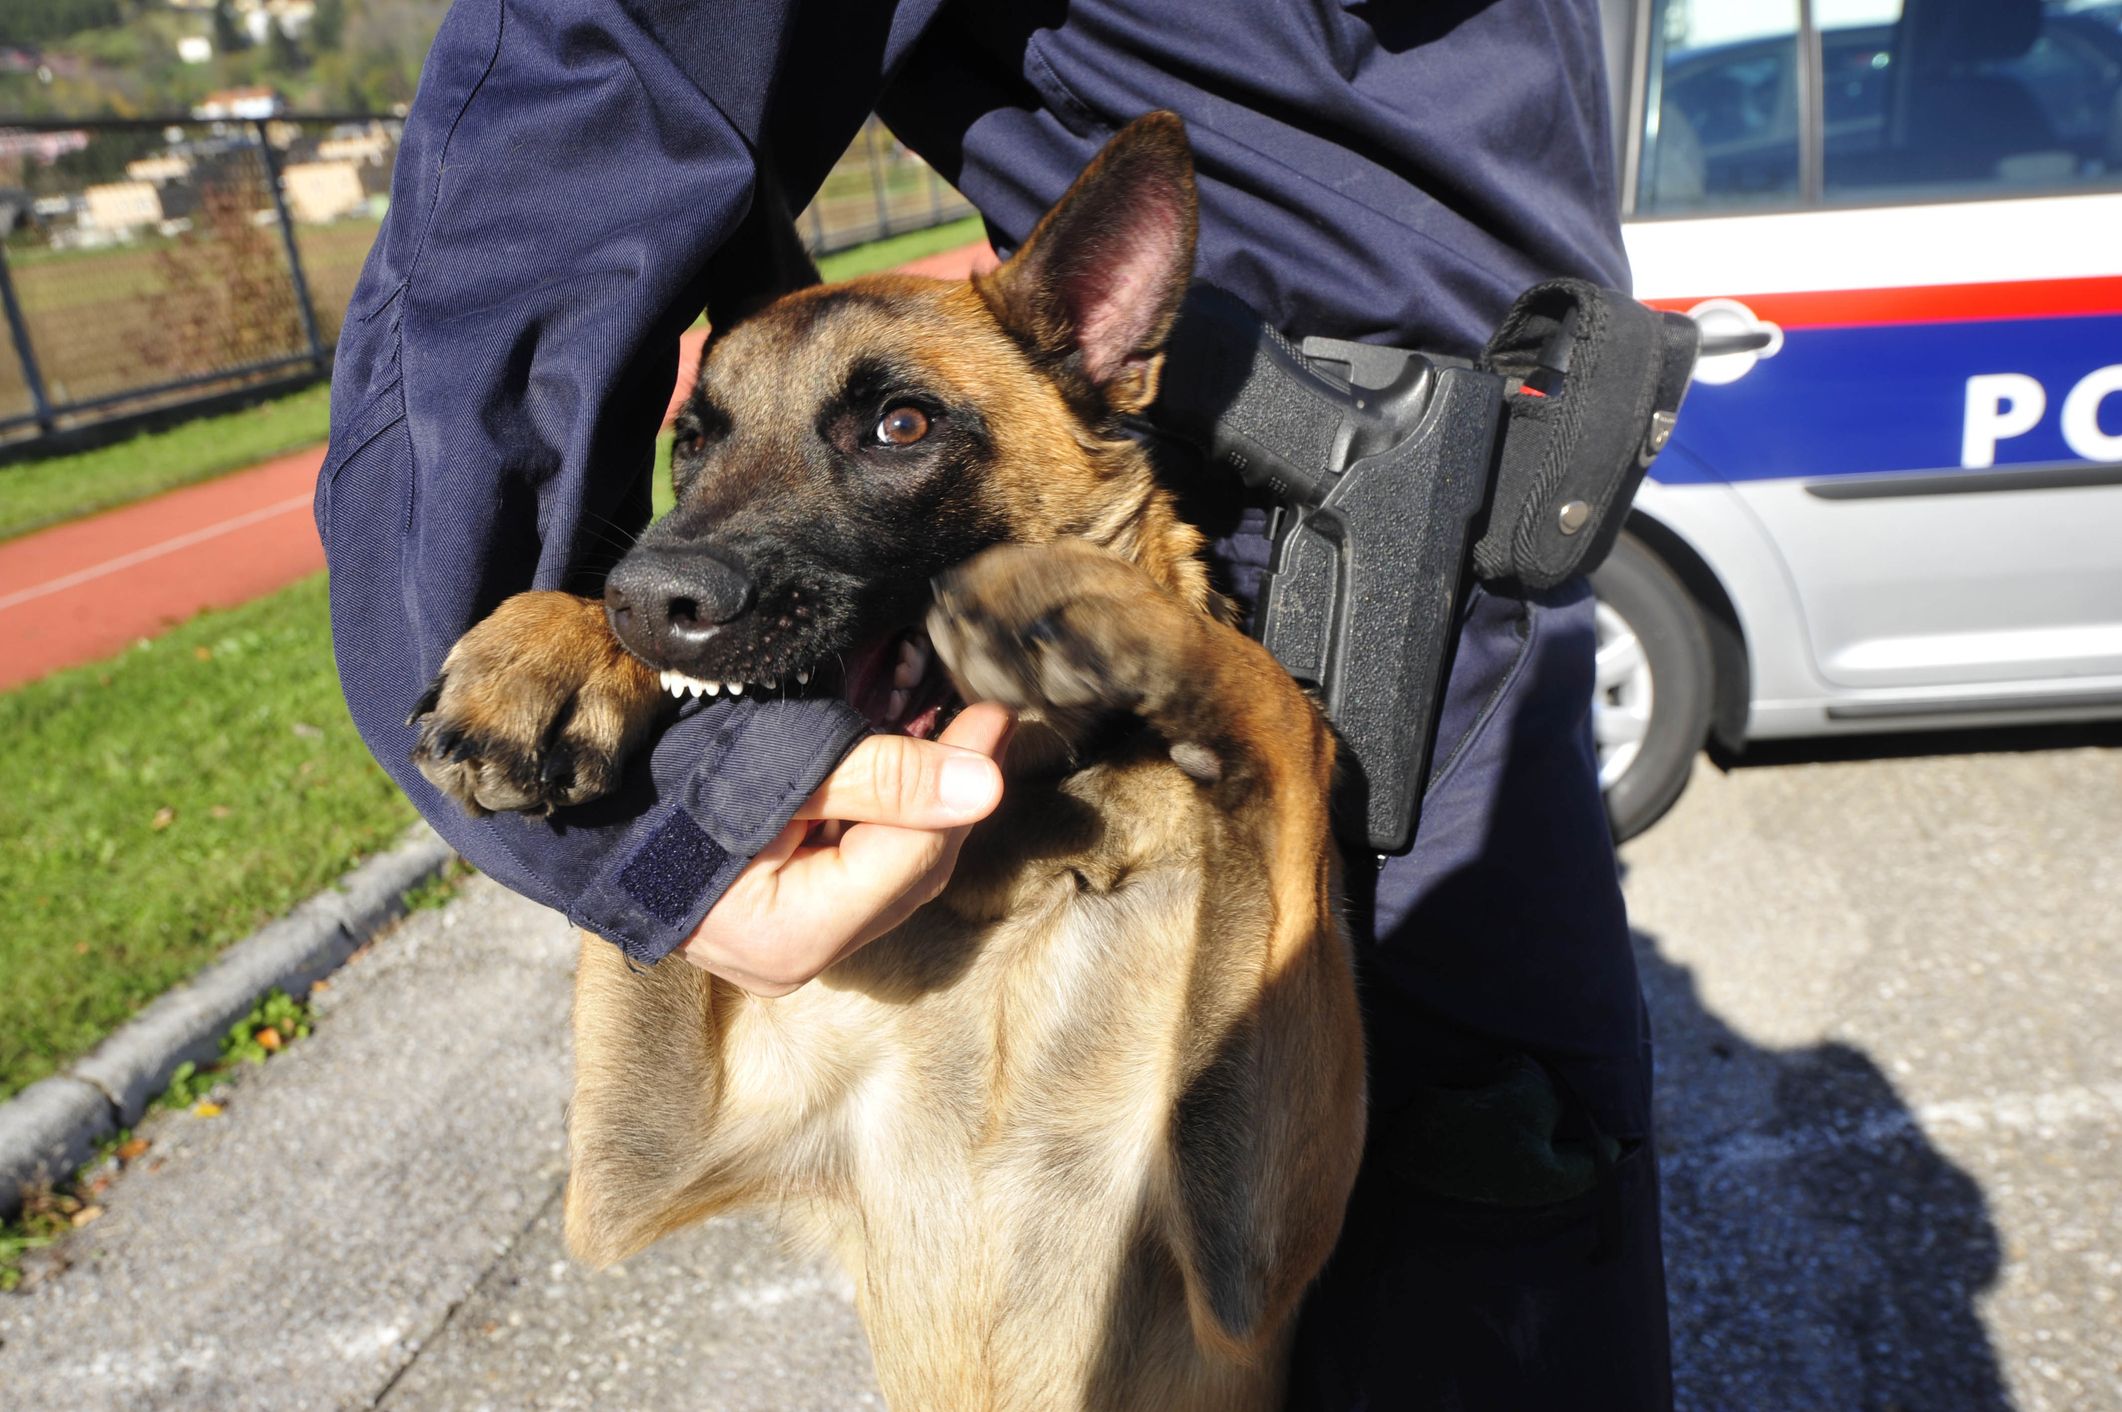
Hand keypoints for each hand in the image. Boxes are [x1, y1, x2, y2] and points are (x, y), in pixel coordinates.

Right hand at [679, 703, 1013, 994]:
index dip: (960, 785)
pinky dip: (889, 816)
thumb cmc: (665, 780)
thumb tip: (986, 785)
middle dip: (951, 795)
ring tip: (954, 731)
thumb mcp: (777, 765)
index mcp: (790, 936)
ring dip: (926, 802)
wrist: (582, 806)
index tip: (993, 717)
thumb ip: (881, 778)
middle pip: (908, 873)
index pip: (910, 860)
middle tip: (983, 719)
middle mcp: (794, 958)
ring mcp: (788, 946)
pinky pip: (860, 870)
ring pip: (891, 873)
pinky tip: (908, 763)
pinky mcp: (785, 921)